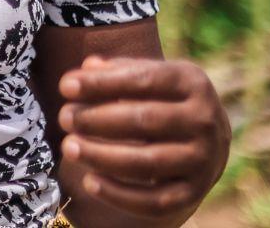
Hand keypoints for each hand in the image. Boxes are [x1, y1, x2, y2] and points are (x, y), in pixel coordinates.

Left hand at [57, 55, 229, 219]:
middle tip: (63, 118)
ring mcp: (203, 160)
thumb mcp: (149, 77)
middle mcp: (204, 122)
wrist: (205, 142)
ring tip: (69, 147)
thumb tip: (88, 67)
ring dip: (102, 156)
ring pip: (147, 163)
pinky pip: (155, 202)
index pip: (143, 80)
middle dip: (97, 120)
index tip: (65, 86)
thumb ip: (118, 71)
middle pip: (145, 121)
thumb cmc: (162, 100)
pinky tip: (90, 181)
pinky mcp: (194, 194)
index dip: (102, 83)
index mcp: (192, 83)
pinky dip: (119, 195)